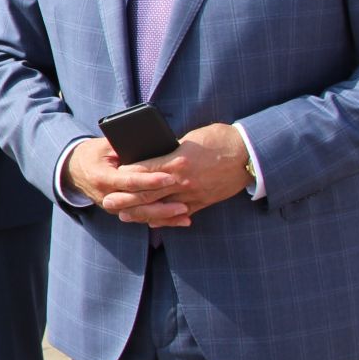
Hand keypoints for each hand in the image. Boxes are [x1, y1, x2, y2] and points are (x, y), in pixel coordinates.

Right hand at [65, 136, 186, 225]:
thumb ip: (126, 147)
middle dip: (162, 203)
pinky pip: (141, 218)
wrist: (74, 171)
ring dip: (164, 216)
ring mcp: (112, 207)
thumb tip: (154, 144)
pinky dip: (161, 220)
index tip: (171, 177)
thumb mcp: (105, 146)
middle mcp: (106, 196)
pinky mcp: (119, 211)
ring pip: (141, 215)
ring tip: (185, 213)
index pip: (130, 181)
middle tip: (185, 201)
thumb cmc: (93, 154)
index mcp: (102, 177)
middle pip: (138, 203)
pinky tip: (179, 220)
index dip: (151, 180)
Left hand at [108, 124, 252, 222]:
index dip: (126, 175)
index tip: (112, 176)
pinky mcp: (203, 202)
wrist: (250, 154)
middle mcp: (183, 181)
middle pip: (148, 193)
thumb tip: (155, 153)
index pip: (143, 170)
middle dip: (126, 199)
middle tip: (107, 202)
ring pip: (162, 208)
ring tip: (124, 215)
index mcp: (177, 161)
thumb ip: (172, 149)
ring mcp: (193, 194)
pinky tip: (152, 221)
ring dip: (141, 213)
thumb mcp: (192, 138)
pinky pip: (180, 214)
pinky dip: (165, 219)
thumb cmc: (221, 139)